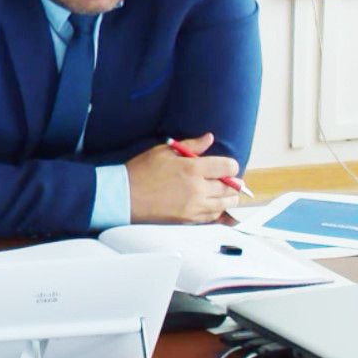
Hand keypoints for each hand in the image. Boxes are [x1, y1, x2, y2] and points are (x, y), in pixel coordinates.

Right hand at [125, 132, 241, 222]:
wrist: (124, 196)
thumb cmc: (141, 172)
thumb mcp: (164, 151)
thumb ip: (191, 145)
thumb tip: (209, 138)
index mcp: (193, 169)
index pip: (228, 167)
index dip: (231, 165)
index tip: (227, 166)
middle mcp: (197, 189)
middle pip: (230, 187)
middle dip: (233, 182)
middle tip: (230, 179)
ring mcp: (194, 206)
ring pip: (224, 204)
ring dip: (228, 197)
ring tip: (225, 193)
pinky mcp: (188, 219)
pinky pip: (212, 216)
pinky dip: (216, 210)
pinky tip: (212, 204)